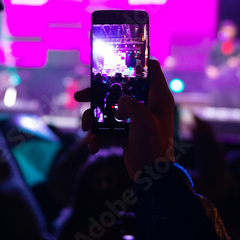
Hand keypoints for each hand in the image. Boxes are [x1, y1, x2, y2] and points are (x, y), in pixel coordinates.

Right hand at [74, 59, 175, 180]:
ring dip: (94, 118)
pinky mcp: (127, 134)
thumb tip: (118, 105)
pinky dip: (98, 136)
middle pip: (121, 89)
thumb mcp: (142, 118)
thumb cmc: (152, 145)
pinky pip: (108, 129)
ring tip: (84, 128)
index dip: (136, 62)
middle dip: (99, 93)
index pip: (152, 69)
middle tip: (80, 96)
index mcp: (159, 97)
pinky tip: (92, 146)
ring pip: (110, 109)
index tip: (116, 61)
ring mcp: (137, 120)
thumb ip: (128, 102)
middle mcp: (149, 105)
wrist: (152, 178)